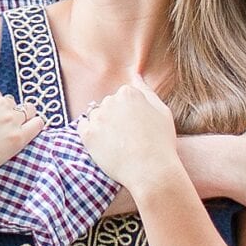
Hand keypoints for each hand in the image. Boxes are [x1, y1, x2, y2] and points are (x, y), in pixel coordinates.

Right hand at [0, 78, 42, 189]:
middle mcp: (0, 102)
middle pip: (10, 102)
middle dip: (4, 112)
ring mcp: (11, 121)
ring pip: (27, 111)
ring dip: (23, 116)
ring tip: (14, 127)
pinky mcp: (18, 139)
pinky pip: (38, 125)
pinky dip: (37, 123)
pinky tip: (33, 126)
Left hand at [78, 77, 180, 194]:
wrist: (151, 170)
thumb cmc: (161, 142)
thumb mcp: (162, 111)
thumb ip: (146, 91)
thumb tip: (135, 75)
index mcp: (128, 93)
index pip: (123, 97)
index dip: (130, 114)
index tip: (137, 128)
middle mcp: (110, 101)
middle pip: (108, 105)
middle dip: (115, 118)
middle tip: (128, 138)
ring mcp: (98, 118)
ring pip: (95, 116)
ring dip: (103, 126)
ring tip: (117, 144)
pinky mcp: (88, 135)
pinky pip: (83, 128)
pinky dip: (91, 134)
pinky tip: (104, 145)